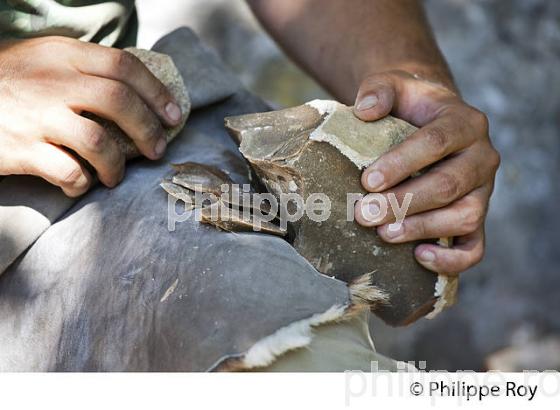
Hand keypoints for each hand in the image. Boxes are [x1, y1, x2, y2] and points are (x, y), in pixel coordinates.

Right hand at [0, 36, 182, 196]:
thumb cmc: (9, 82)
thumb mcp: (45, 60)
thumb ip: (85, 70)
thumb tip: (138, 93)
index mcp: (63, 55)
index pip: (124, 66)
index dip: (157, 92)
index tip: (173, 115)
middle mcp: (53, 82)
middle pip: (119, 102)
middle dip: (148, 130)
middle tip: (157, 150)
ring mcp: (37, 115)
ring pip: (99, 142)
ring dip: (117, 165)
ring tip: (114, 176)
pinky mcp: (22, 149)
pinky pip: (69, 172)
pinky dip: (82, 183)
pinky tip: (80, 183)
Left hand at [353, 70, 499, 274]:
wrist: (429, 123)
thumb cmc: (409, 107)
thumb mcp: (393, 86)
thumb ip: (379, 89)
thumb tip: (364, 110)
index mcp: (465, 122)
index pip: (437, 142)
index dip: (402, 163)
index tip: (368, 181)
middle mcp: (482, 158)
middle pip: (449, 184)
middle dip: (405, 202)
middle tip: (364, 214)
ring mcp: (483, 191)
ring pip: (465, 216)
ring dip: (423, 228)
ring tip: (384, 234)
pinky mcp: (477, 219)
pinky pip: (475, 246)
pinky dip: (452, 259)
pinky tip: (419, 256)